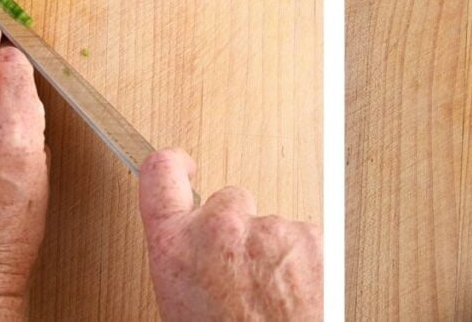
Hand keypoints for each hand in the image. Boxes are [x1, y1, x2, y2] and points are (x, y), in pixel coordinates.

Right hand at [138, 149, 322, 320]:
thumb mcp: (182, 306)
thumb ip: (187, 265)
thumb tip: (196, 262)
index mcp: (177, 248)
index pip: (160, 176)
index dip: (172, 165)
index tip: (182, 164)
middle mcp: (221, 227)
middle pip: (228, 202)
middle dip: (235, 230)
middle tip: (241, 275)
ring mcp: (269, 228)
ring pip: (271, 226)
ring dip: (272, 254)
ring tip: (272, 299)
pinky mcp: (312, 236)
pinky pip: (304, 240)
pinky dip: (303, 263)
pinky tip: (296, 296)